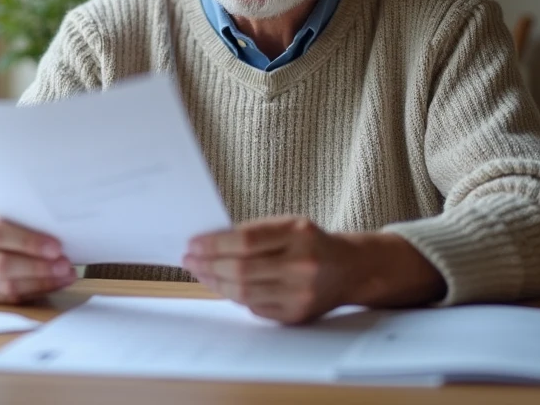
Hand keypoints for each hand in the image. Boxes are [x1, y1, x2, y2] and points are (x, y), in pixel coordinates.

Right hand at [0, 208, 75, 303]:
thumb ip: (20, 220)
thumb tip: (57, 233)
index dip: (28, 242)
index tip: (56, 246)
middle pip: (1, 265)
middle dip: (38, 267)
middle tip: (64, 265)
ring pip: (6, 286)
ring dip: (41, 282)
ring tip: (65, 275)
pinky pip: (8, 299)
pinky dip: (34, 291)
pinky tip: (53, 284)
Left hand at [183, 217, 445, 323]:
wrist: (350, 269)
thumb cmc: (311, 241)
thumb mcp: (288, 225)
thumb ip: (253, 233)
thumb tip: (207, 244)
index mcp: (299, 233)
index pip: (245, 241)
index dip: (214, 244)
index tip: (192, 244)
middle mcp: (303, 264)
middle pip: (242, 269)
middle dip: (208, 265)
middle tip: (189, 260)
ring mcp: (301, 293)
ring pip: (245, 292)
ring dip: (216, 283)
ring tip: (200, 272)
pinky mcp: (297, 315)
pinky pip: (255, 307)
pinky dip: (234, 296)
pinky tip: (222, 285)